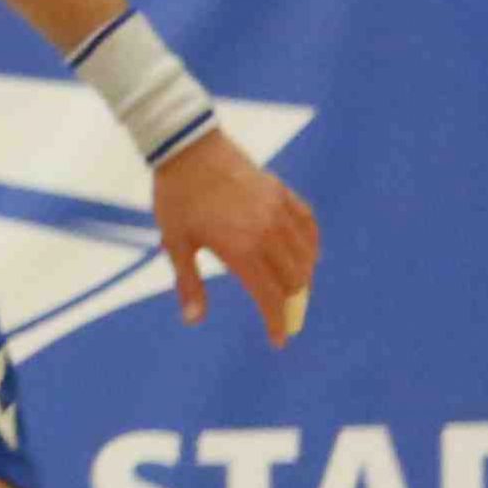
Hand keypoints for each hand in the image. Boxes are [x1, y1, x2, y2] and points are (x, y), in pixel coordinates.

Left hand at [153, 134, 321, 347]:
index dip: (276, 322)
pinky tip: (306, 254)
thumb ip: (189, 283)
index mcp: (241, 250)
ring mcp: (278, 211)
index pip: (270, 297)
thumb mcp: (176, 243)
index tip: (278, 340)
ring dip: (303, 277)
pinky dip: (311, 245)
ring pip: (306, 255)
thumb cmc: (177, 197)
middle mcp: (267, 233)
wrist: (187, 146)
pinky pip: (308, 224)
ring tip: (292, 290)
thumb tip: (193, 320)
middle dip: (291, 304)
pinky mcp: (282, 192)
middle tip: (282, 316)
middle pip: (294, 280)